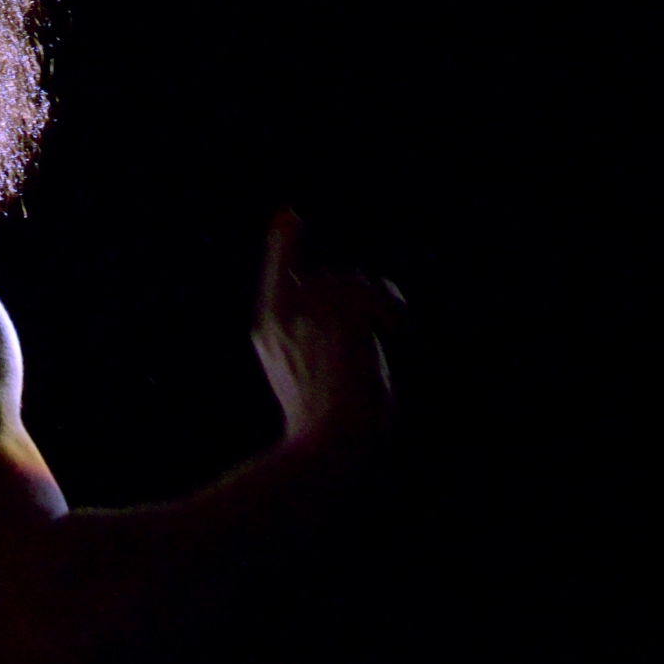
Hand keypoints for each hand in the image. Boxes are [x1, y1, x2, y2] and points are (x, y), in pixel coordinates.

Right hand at [250, 209, 399, 444]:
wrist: (327, 446)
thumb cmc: (330, 426)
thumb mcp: (326, 379)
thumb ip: (334, 339)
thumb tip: (370, 307)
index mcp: (269, 333)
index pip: (278, 275)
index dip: (283, 246)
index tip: (289, 216)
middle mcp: (278, 318)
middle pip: (325, 278)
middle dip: (359, 292)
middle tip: (390, 317)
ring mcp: (304, 316)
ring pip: (349, 281)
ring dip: (377, 298)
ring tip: (393, 322)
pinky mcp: (335, 317)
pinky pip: (369, 291)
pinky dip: (388, 306)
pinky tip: (395, 324)